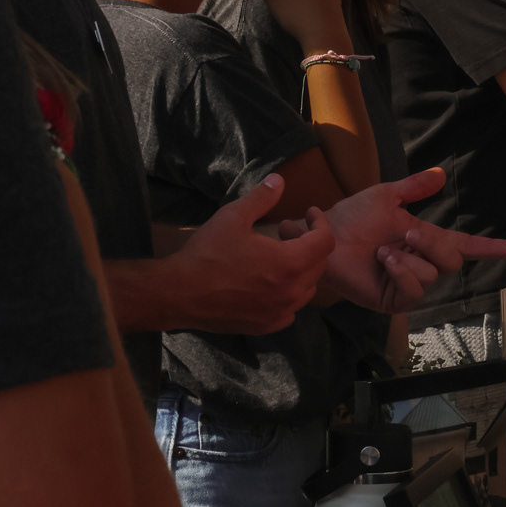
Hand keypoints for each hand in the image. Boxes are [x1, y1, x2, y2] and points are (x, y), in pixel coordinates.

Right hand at [167, 175, 335, 331]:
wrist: (180, 293)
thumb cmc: (208, 253)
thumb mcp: (233, 217)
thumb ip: (261, 198)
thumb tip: (279, 179)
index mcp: (289, 262)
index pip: (325, 242)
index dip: (320, 223)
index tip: (308, 213)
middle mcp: (292, 291)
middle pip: (319, 265)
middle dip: (310, 245)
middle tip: (289, 232)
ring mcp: (280, 312)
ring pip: (306, 289)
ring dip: (302, 270)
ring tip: (281, 256)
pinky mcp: (267, 326)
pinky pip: (290, 310)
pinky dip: (288, 295)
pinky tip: (270, 284)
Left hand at [291, 169, 505, 313]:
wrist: (324, 237)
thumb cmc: (351, 218)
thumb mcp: (387, 196)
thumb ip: (414, 187)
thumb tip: (440, 173)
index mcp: (423, 241)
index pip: (463, 246)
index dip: (489, 249)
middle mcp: (421, 264)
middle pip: (452, 260)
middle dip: (433, 244)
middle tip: (407, 233)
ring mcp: (409, 284)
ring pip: (432, 274)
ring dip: (407, 257)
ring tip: (382, 250)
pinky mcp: (394, 301)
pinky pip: (413, 290)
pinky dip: (401, 271)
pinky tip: (384, 261)